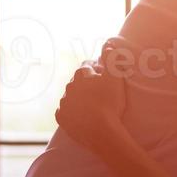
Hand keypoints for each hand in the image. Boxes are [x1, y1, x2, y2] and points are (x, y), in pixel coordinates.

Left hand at [55, 38, 132, 155]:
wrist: (101, 131)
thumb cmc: (110, 103)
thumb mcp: (115, 78)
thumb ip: (111, 59)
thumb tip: (107, 45)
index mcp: (81, 74)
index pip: (87, 65)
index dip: (97, 69)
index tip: (104, 75)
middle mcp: (69, 86)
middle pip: (78, 80)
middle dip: (86, 83)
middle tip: (99, 91)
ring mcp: (63, 103)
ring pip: (70, 96)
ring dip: (78, 97)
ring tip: (91, 105)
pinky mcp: (61, 118)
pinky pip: (65, 111)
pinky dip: (71, 111)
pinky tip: (80, 115)